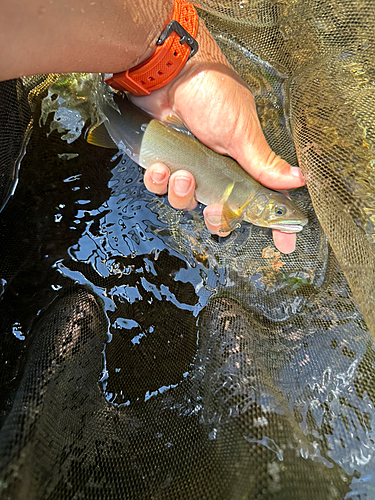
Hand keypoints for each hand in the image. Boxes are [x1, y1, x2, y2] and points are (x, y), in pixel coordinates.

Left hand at [130, 21, 304, 253]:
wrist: (169, 71)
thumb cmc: (211, 93)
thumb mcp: (241, 131)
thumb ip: (262, 161)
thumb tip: (296, 180)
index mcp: (241, 165)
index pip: (261, 200)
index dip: (272, 224)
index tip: (284, 245)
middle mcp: (216, 170)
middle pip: (220, 213)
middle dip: (217, 219)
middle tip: (215, 210)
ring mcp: (188, 167)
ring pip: (185, 203)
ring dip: (183, 194)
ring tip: (182, 173)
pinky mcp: (162, 161)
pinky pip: (159, 186)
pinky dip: (159, 181)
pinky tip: (162, 166)